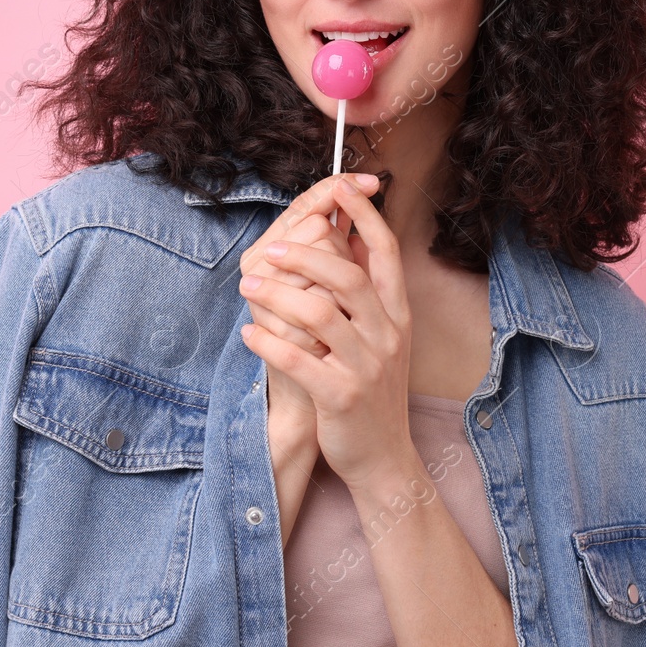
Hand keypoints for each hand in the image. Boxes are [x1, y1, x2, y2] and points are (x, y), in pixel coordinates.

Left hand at [238, 175, 415, 492]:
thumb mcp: (380, 336)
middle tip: (270, 248)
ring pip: (320, 315)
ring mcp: (367, 367)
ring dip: (278, 295)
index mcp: (397, 314)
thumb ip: (365, 291)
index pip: (385, 252)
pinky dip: (270, 343)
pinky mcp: (342, 397)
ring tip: (249, 286)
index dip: (363, 216)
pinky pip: (300, 361)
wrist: (383, 457)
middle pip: (348, 276)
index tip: (338, 189)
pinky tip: (248, 333)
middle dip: (306, 253)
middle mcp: (387, 335)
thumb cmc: (371, 389)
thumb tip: (347, 235)